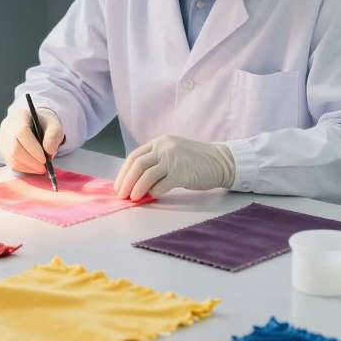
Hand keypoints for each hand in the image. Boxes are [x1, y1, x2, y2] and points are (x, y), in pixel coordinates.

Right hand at [0, 104, 63, 173]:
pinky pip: (11, 162)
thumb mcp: (54, 126)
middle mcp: (7, 127)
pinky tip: (34, 168)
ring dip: (27, 167)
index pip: (22, 133)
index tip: (45, 160)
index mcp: (19, 117)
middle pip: (14, 148)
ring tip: (41, 169)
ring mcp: (3, 139)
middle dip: (30, 161)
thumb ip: (53, 137)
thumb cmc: (44, 124)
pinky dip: (23, 168)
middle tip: (44, 168)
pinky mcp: (3, 150)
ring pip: (12, 158)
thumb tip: (49, 152)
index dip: (33, 148)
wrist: (35, 124)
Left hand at [115, 135, 234, 200]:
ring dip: (137, 189)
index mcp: (160, 142)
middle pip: (138, 165)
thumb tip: (135, 181)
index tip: (119, 185)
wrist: (221, 161)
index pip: (134, 156)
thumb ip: (156, 161)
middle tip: (122, 195)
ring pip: (146, 175)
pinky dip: (154, 192)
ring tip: (134, 198)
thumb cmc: (196, 161)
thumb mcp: (173, 153)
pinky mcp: (182, 173)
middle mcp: (165, 148)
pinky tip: (154, 196)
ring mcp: (173, 159)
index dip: (124, 172)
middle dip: (126, 182)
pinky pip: (161, 185)